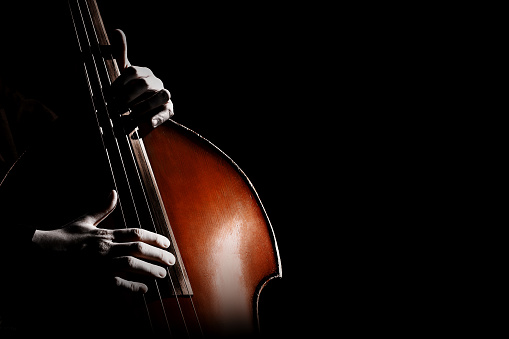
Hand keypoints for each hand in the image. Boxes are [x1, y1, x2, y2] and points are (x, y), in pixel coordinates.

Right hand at [32, 190, 174, 292]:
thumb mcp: (83, 221)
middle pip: (138, 248)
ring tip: (162, 275)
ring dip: (149, 270)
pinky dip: (132, 287)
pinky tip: (143, 290)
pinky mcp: (92, 279)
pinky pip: (117, 284)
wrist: (39, 255)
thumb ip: (101, 209)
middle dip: (158, 254)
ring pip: (131, 264)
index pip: (136, 233)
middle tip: (172, 260)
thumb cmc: (63, 238)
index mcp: (105, 234)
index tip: (167, 243)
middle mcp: (105, 247)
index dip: (154, 237)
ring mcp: (99, 264)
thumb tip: (113, 192)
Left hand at [109, 29, 173, 135]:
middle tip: (116, 106)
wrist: (137, 113)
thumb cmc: (129, 91)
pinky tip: (147, 123)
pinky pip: (167, 111)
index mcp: (144, 72)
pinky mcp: (168, 109)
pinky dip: (158, 117)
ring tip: (130, 115)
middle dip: (129, 96)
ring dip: (144, 106)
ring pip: (162, 95)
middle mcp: (156, 82)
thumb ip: (120, 53)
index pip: (133, 71)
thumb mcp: (122, 73)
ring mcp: (163, 96)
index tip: (108, 93)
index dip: (120, 82)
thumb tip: (117, 30)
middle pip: (145, 84)